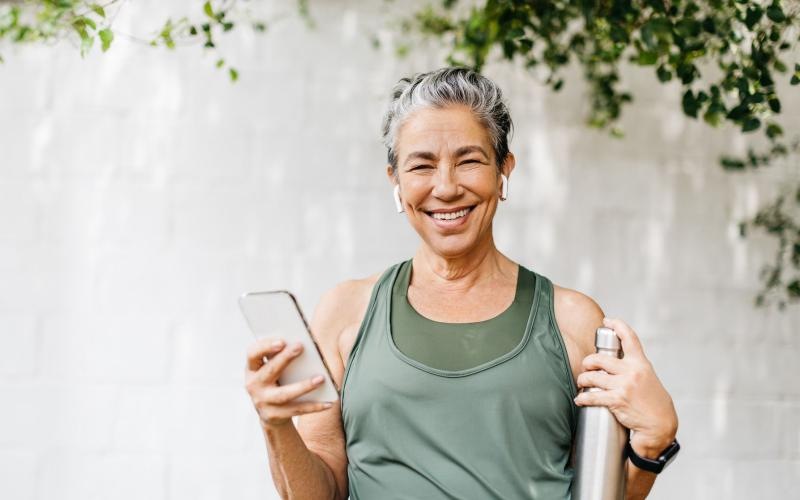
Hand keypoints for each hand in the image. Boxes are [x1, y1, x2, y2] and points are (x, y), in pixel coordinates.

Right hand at [244, 338, 334, 427]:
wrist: (270, 414)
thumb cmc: (276, 381)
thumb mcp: (273, 368)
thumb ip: (280, 356)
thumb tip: (303, 344)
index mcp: (252, 369)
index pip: (252, 354)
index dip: (265, 347)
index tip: (281, 341)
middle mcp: (253, 385)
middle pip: (270, 371)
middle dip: (285, 358)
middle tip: (300, 346)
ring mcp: (262, 402)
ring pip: (284, 394)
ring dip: (304, 386)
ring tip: (321, 378)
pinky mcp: (274, 416)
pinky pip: (296, 410)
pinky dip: (314, 406)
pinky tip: (328, 402)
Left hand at [574, 317, 677, 457]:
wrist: (660, 424)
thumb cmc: (653, 402)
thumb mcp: (648, 377)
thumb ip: (634, 367)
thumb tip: (615, 360)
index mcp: (641, 363)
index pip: (629, 337)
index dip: (617, 325)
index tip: (607, 321)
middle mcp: (632, 371)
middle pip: (599, 358)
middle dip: (588, 362)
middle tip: (586, 367)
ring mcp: (624, 386)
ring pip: (593, 376)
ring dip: (582, 379)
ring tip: (582, 382)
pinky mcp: (617, 401)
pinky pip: (593, 396)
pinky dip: (582, 398)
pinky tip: (580, 399)